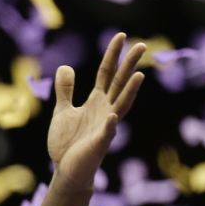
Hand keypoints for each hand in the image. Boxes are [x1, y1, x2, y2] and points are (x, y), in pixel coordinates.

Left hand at [47, 33, 145, 189]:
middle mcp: (105, 110)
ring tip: (139, 75)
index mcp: (96, 101)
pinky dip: (111, 124)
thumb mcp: (62, 110)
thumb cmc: (68, 141)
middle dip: (130, 64)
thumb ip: (65, 90)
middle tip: (142, 45)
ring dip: (130, 91)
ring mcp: (105, 126)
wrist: (66, 169)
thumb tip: (66, 66)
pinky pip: (107, 132)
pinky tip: (113, 116)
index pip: (107, 73)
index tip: (121, 36)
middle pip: (120, 83)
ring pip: (121, 105)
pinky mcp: (99, 143)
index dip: (113, 55)